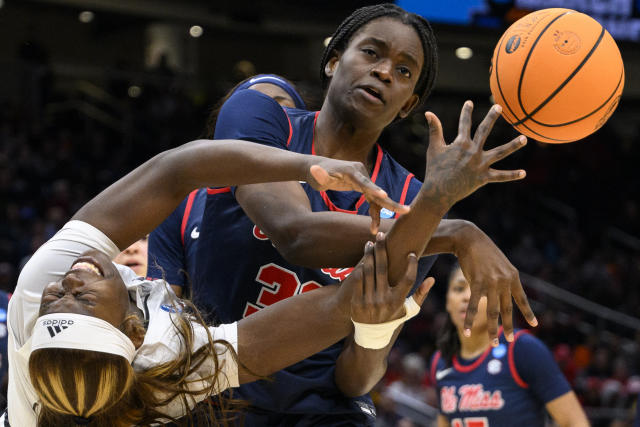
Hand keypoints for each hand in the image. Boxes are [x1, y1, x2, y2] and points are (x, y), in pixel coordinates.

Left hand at [308, 160, 409, 233]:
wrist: (317, 168)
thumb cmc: (316, 173)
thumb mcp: (315, 175)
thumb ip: (318, 174)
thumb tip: (315, 170)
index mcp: (352, 171)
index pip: (364, 182)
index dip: (374, 190)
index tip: (384, 195)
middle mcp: (361, 174)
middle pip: (377, 191)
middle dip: (391, 202)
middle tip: (407, 210)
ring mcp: (363, 180)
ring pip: (376, 199)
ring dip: (378, 214)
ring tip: (375, 230)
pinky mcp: (363, 187)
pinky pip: (372, 201)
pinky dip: (373, 213)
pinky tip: (372, 227)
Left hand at [349, 232, 433, 323]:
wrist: (371, 335)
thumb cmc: (394, 318)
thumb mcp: (409, 310)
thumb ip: (420, 295)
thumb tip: (432, 279)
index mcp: (398, 301)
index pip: (408, 279)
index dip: (412, 265)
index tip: (412, 253)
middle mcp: (383, 301)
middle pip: (383, 269)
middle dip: (382, 250)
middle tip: (382, 236)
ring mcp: (369, 301)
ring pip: (369, 271)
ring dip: (369, 255)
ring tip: (371, 243)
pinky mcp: (356, 301)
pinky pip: (358, 279)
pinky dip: (361, 267)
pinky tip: (365, 257)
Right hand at [424, 101, 526, 204]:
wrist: (438, 192)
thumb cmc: (435, 170)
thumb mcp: (434, 148)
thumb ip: (435, 129)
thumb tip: (428, 112)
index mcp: (460, 144)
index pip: (464, 124)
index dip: (466, 112)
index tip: (470, 103)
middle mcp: (473, 152)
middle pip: (484, 131)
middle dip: (491, 118)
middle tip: (499, 107)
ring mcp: (480, 165)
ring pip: (500, 153)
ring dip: (513, 145)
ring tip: (524, 138)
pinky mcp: (483, 178)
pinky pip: (500, 176)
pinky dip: (512, 175)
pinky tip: (523, 173)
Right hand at [457, 225, 536, 344]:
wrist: (470, 239)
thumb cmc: (483, 251)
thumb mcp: (499, 264)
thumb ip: (502, 279)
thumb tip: (499, 293)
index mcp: (513, 277)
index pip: (522, 299)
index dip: (528, 313)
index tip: (535, 325)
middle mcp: (505, 281)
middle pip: (507, 309)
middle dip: (508, 327)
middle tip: (509, 340)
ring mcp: (491, 283)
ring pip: (493, 311)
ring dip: (493, 329)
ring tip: (493, 343)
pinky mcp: (477, 283)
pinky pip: (475, 306)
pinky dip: (470, 319)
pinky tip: (466, 330)